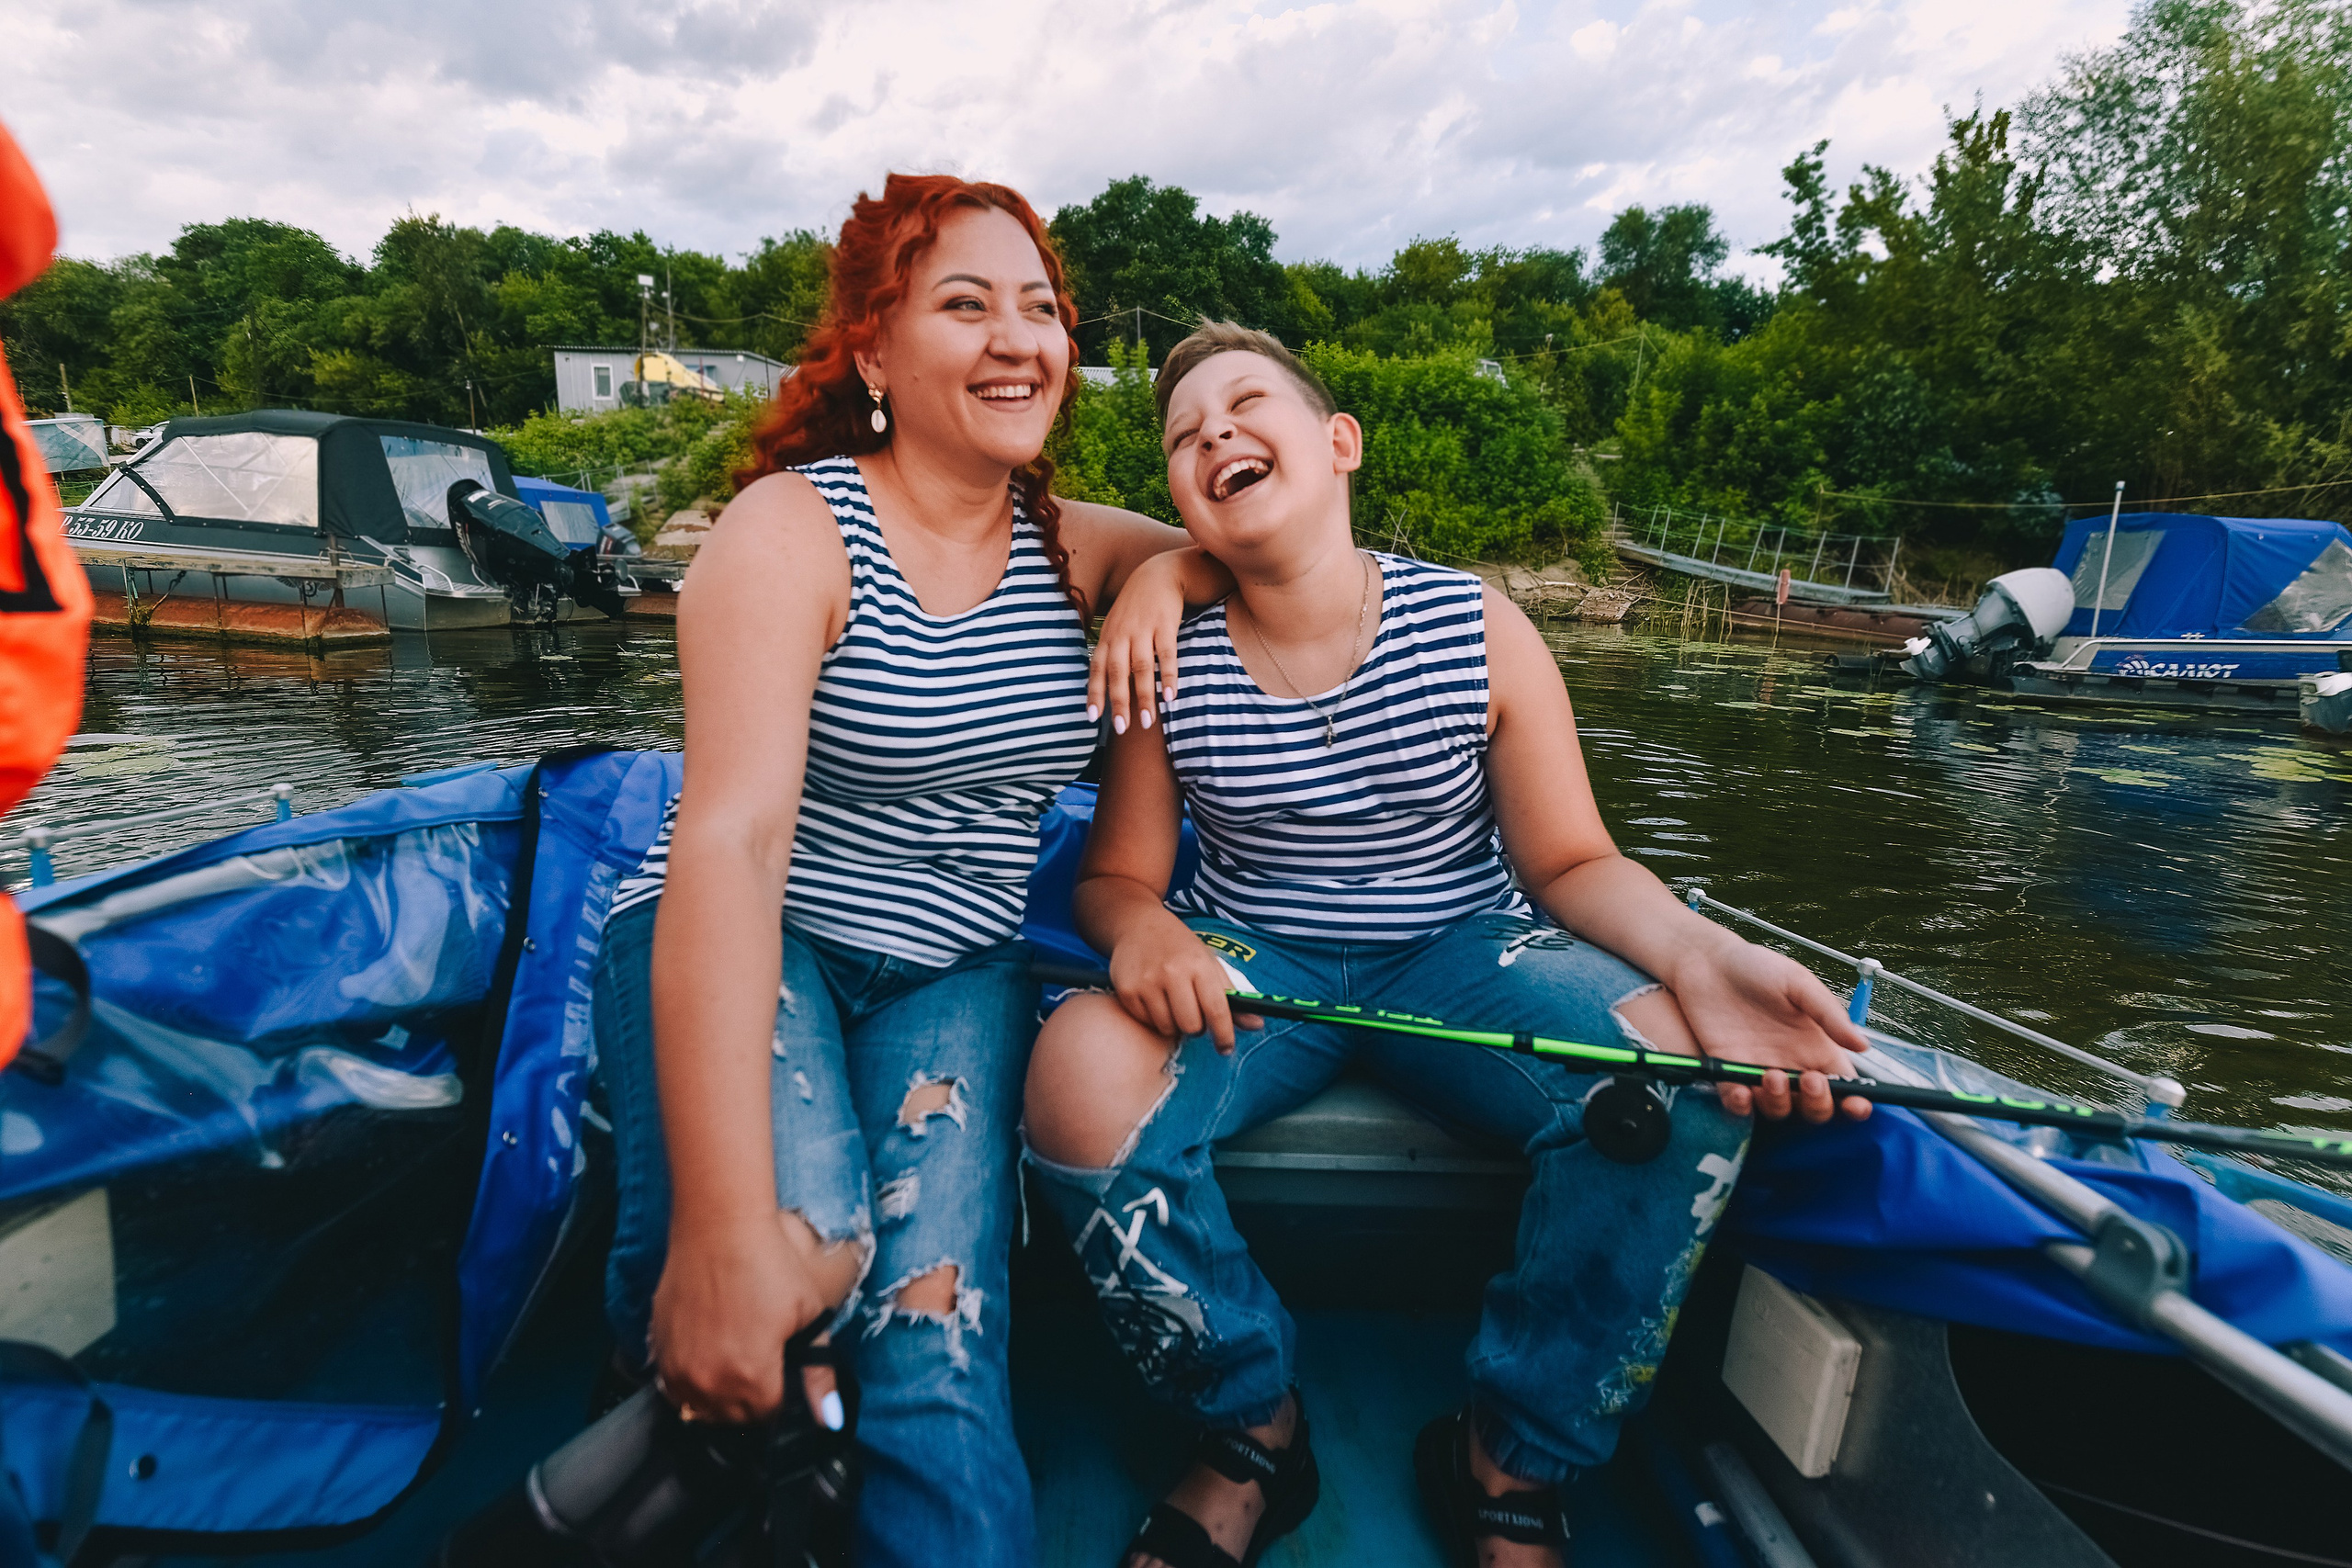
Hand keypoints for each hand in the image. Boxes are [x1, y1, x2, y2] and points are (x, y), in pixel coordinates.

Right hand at [647, 1211, 831, 1424]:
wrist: (719, 1227)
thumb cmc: (767, 1263)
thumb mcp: (807, 1315)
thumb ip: (817, 1373)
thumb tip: (829, 1417)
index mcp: (749, 1377)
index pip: (771, 1415)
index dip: (785, 1399)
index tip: (787, 1378)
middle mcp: (708, 1382)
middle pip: (736, 1417)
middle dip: (755, 1401)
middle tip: (766, 1364)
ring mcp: (678, 1368)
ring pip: (702, 1408)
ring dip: (721, 1397)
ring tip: (736, 1359)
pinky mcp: (659, 1349)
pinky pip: (675, 1387)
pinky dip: (693, 1382)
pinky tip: (709, 1354)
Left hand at [1088, 552, 1186, 736]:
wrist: (1159, 573)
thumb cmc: (1136, 608)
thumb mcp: (1116, 625)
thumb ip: (1110, 652)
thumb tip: (1103, 686)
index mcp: (1107, 637)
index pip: (1097, 670)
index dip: (1094, 694)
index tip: (1093, 719)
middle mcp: (1121, 634)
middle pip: (1117, 672)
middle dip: (1119, 702)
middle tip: (1122, 729)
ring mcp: (1143, 629)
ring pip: (1141, 667)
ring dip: (1144, 696)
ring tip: (1147, 722)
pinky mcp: (1165, 624)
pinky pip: (1166, 654)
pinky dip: (1168, 676)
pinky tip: (1170, 696)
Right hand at [1108, 916, 1262, 1052]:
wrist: (1138, 924)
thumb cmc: (1180, 948)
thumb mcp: (1209, 963)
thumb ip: (1232, 996)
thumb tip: (1256, 1025)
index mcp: (1199, 965)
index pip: (1216, 1009)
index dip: (1224, 1034)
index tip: (1226, 1048)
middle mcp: (1172, 972)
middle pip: (1191, 1026)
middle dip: (1196, 1028)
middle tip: (1193, 1015)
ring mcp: (1146, 981)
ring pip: (1167, 1028)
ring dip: (1174, 1024)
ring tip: (1172, 1004)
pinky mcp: (1126, 989)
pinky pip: (1145, 1022)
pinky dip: (1153, 1018)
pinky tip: (1154, 999)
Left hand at [1663, 933, 1872, 1124]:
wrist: (1706, 962)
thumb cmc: (1756, 967)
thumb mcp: (1798, 983)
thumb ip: (1829, 1014)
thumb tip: (1863, 1046)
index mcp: (1816, 1046)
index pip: (1843, 1084)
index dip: (1854, 1101)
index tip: (1858, 1105)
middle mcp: (1791, 1065)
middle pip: (1814, 1106)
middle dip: (1818, 1105)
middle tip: (1809, 1080)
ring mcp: (1759, 1072)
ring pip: (1778, 1109)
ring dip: (1780, 1102)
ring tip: (1772, 1075)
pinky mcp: (1727, 1073)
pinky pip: (1738, 1104)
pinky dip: (1741, 1106)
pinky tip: (1741, 1090)